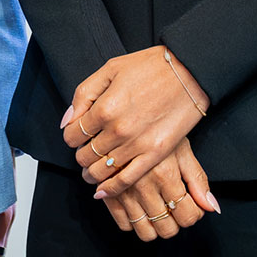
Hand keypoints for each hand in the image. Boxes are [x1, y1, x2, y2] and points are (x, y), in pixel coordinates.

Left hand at [60, 46, 209, 199]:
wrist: (189, 72)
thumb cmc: (151, 66)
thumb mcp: (110, 69)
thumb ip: (84, 94)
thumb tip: (67, 121)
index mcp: (104, 107)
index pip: (73, 135)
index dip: (72, 137)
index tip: (77, 136)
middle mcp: (117, 129)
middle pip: (85, 155)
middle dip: (81, 155)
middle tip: (86, 151)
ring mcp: (137, 144)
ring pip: (101, 170)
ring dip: (92, 172)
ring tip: (92, 170)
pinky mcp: (154, 154)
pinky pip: (125, 180)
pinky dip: (110, 188)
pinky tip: (101, 191)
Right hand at [105, 139, 218, 241]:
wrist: (120, 120)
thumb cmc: (154, 131)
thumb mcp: (181, 149)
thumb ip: (198, 179)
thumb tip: (212, 207)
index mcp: (166, 175)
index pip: (187, 216)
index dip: (193, 215)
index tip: (191, 206)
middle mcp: (145, 186)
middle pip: (167, 229)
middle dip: (175, 223)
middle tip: (174, 209)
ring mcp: (125, 192)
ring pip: (145, 233)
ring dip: (155, 227)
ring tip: (158, 210)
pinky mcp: (109, 194)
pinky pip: (124, 225)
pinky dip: (134, 222)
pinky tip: (139, 207)